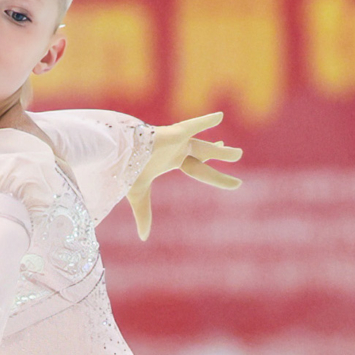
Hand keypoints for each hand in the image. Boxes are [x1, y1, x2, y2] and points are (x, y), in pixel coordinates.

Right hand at [126, 111, 243, 240]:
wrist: (114, 154)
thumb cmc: (124, 170)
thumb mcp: (137, 195)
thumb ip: (143, 214)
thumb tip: (143, 238)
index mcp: (171, 161)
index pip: (198, 168)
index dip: (215, 176)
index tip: (231, 180)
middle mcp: (177, 150)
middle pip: (205, 156)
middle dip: (222, 156)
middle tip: (239, 155)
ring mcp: (176, 140)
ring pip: (204, 146)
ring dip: (221, 152)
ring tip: (240, 155)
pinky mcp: (173, 133)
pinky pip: (192, 125)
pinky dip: (205, 120)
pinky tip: (220, 116)